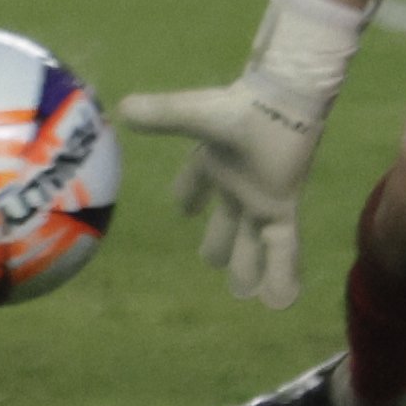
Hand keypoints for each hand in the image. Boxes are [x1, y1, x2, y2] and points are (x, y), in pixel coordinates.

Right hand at [133, 0, 370, 305]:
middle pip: (227, 220)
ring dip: (247, 265)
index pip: (196, 181)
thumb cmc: (238, 107)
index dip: (189, 193)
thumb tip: (122, 110)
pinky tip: (280, 302)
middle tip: (211, 261)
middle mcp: (237, 183)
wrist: (284, 104)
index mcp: (212, 161)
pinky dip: (281, 273)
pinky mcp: (283, 206)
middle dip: (220, 241)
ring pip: (253, 239)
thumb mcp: (192, 114)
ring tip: (243, 292)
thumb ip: (161, 115)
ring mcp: (262, 198)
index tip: (184, 207)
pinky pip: (282, 247)